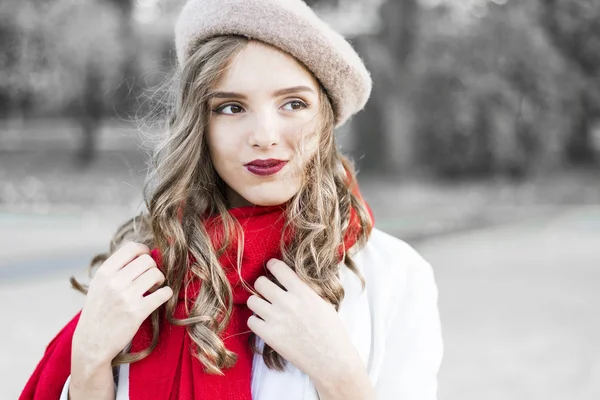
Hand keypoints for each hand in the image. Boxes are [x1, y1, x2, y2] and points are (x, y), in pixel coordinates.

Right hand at [72, 242, 172, 369]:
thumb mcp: (98, 286)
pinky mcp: (137, 312)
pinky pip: (163, 293)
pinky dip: (166, 293)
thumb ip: (116, 270)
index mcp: (104, 273)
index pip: (131, 248)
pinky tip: (161, 297)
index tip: (147, 258)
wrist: (91, 344)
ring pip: (156, 274)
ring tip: (154, 288)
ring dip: (160, 280)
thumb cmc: (98, 313)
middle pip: (147, 261)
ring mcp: (126, 297)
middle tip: (151, 278)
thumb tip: (142, 253)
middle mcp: (114, 282)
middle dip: (153, 268)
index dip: (144, 250)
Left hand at [246, 259, 360, 381]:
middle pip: (259, 282)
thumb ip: (304, 290)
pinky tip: (266, 324)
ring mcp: (276, 319)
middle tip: (268, 291)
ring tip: (266, 308)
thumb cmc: (331, 331)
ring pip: (252, 301)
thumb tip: (289, 280)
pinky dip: (257, 322)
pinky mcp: (269, 336)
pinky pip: (251, 321)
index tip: (272, 268)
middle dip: (263, 285)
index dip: (273, 266)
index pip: (277, 268)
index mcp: (302, 292)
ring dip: (258, 303)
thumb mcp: (322, 303)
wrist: (331, 360)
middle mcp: (287, 302)